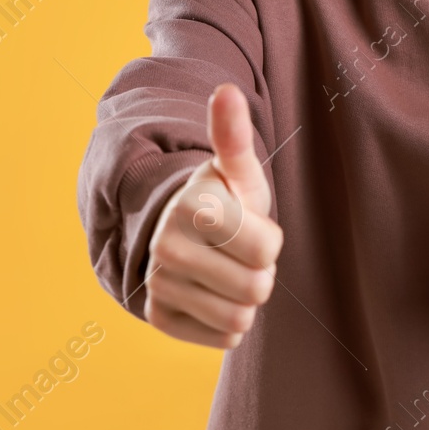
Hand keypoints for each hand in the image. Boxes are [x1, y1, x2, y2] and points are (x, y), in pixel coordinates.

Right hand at [143, 83, 283, 349]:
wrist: (181, 235)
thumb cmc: (224, 201)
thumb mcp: (237, 171)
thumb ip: (234, 137)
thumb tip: (226, 91)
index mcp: (194, 207)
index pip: (269, 250)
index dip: (270, 241)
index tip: (250, 227)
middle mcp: (167, 246)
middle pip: (257, 288)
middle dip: (260, 273)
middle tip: (239, 253)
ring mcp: (158, 284)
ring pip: (240, 318)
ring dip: (245, 300)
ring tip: (228, 273)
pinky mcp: (158, 317)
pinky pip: (223, 338)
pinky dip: (227, 322)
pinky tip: (213, 295)